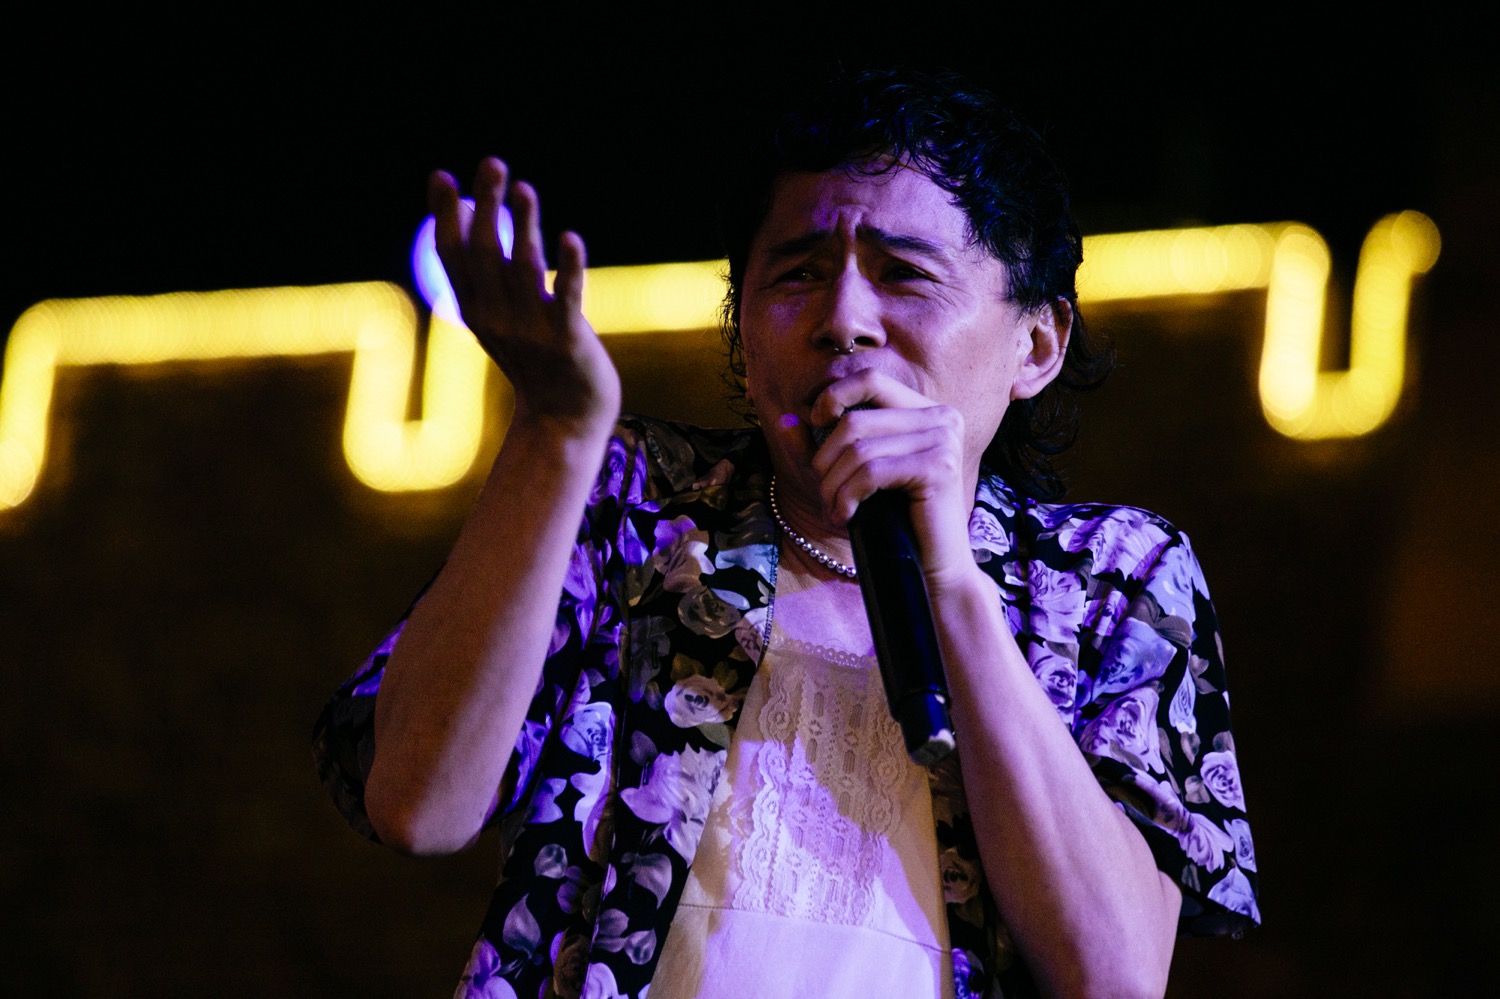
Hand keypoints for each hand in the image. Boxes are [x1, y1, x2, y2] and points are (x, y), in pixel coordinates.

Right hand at [429, 158, 620, 435]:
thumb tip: (472, 212)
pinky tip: (570, 238)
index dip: (447, 215)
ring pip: (523, 270)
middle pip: (484, 254)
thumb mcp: (499, 317)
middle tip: (493, 162)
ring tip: (524, 189)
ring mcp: (531, 330)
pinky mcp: (568, 340)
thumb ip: (485, 272)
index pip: (452, 256)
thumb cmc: (535, 358)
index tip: (442, 175)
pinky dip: (568, 268)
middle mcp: (496, 318)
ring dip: (522, 226)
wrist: (566, 417)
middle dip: (487, 205)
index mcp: (475, 310)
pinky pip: (566, 298)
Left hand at [809, 370, 979, 592]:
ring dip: (833, 486)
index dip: (834, 396)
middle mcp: (941, 417)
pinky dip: (847, 496)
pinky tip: (845, 517)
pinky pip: (871, 472)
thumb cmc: (892, 520)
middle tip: (824, 494)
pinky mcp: (939, 468)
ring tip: (833, 510)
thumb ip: (820, 446)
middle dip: (826, 460)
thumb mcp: (851, 476)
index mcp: (926, 410)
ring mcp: (944, 440)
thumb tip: (785, 418)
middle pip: (858, 419)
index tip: (815, 424)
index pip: (870, 380)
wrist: (931, 568)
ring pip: (860, 449)